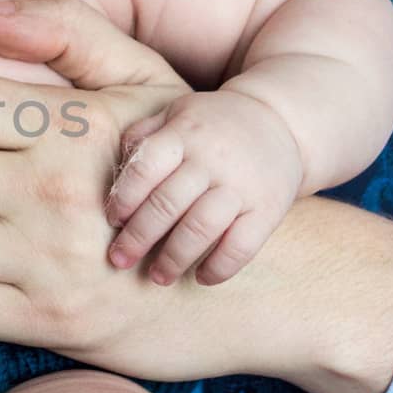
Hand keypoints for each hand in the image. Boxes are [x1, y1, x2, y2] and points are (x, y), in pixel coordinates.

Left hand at [107, 88, 303, 286]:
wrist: (280, 123)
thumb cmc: (213, 125)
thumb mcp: (177, 113)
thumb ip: (143, 136)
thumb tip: (113, 172)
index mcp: (184, 135)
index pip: (145, 169)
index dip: (123, 199)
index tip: (113, 221)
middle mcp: (212, 159)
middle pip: (166, 204)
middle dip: (138, 237)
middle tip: (119, 260)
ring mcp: (242, 186)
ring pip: (201, 228)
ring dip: (174, 258)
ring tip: (158, 277)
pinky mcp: (268, 209)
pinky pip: (242, 246)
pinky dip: (220, 267)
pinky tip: (202, 278)